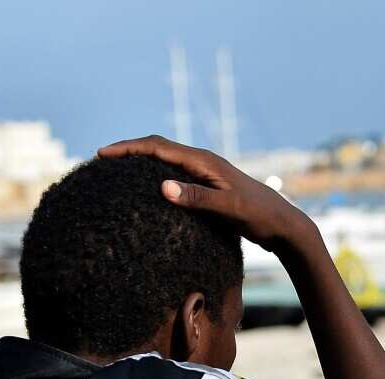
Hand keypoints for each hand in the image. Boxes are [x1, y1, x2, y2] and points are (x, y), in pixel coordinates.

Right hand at [97, 135, 319, 256]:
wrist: (284, 224)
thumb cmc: (259, 216)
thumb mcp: (228, 209)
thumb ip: (197, 198)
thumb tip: (162, 186)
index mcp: (204, 161)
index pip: (158, 148)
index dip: (128, 149)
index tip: (102, 154)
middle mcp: (204, 162)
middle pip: (158, 148)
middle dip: (129, 150)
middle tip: (100, 159)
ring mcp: (207, 173)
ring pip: (166, 160)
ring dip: (141, 161)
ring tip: (116, 170)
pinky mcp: (209, 186)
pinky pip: (176, 174)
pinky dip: (155, 175)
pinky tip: (147, 189)